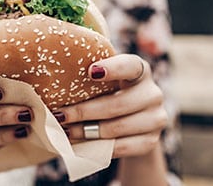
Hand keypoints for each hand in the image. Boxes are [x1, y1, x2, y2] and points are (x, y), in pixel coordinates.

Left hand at [53, 54, 167, 157]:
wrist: (135, 120)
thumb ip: (91, 73)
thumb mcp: (106, 79)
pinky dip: (98, 146)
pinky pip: (121, 147)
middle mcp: (153, 93)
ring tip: (65, 131)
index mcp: (141, 70)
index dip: (113, 68)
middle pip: (117, 104)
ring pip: (116, 128)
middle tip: (60, 115)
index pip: (130, 65)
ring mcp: (156, 119)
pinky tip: (80, 143)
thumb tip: (56, 71)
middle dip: (84, 112)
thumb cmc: (111, 92)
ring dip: (86, 131)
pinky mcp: (151, 142)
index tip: (91, 72)